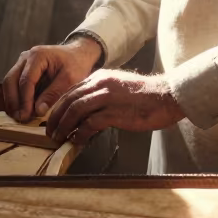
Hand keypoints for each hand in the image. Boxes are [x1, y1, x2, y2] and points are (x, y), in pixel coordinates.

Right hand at [2, 37, 101, 122]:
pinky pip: (14, 84)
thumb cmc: (76, 64)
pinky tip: (20, 110)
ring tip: (18, 116)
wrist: (77, 54)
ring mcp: (22, 63)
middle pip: (11, 80)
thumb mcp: (70, 79)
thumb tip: (38, 111)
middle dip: (13, 101)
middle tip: (19, 118)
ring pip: (9, 82)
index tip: (25, 116)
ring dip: (12, 101)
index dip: (24, 100)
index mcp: (38, 56)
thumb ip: (53, 94)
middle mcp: (26, 57)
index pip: (26, 80)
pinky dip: (15, 97)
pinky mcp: (22, 70)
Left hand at [46, 69, 185, 145]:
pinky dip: (80, 133)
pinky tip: (76, 140)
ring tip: (58, 138)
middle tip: (49, 131)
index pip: (71, 91)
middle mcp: (100, 84)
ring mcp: (107, 97)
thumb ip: (103, 95)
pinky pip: (90, 123)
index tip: (53, 119)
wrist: (167, 96)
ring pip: (75, 110)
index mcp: (100, 77)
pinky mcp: (115, 112)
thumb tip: (87, 113)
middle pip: (68, 99)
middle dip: (55, 117)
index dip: (59, 106)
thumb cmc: (146, 96)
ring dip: (63, 125)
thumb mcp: (119, 88)